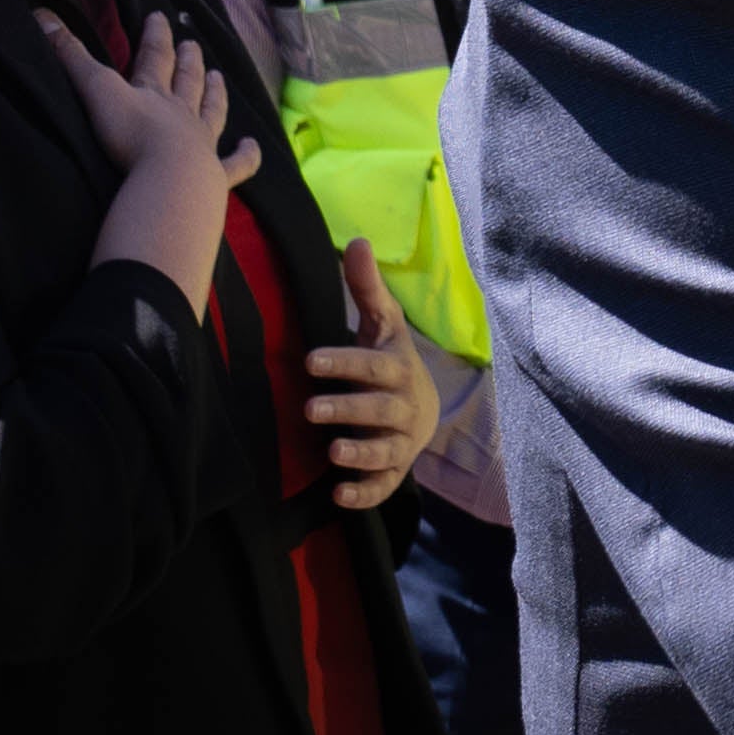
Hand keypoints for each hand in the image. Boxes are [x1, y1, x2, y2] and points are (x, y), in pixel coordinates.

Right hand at [39, 10, 260, 302]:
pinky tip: (254, 147)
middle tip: (193, 44)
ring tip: (220, 77)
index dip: (155, 36)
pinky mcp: (216, 176)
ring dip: (216, 95)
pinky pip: (236, 164)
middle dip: (188, 61)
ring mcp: (203, 144)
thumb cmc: (129, 136)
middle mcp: (182, 115)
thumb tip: (41, 14)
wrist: (169, 180)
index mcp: (153, 95)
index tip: (159, 16)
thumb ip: (70, 57)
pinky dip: (246, 156)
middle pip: (187, 81)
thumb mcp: (95, 91)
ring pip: (213, 113)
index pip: (154, 58)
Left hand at [306, 242, 441, 510]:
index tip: (310, 360)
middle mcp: (403, 407)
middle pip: (379, 409)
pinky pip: (383, 486)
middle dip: (347, 409)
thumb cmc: (390, 363)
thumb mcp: (383, 326)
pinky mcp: (393, 472)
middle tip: (309, 409)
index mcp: (398, 369)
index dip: (345, 363)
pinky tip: (338, 495)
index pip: (373, 366)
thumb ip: (367, 289)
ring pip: (385, 449)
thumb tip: (357, 239)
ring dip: (360, 452)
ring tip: (332, 451)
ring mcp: (400, 441)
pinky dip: (364, 493)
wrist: (424, 412)